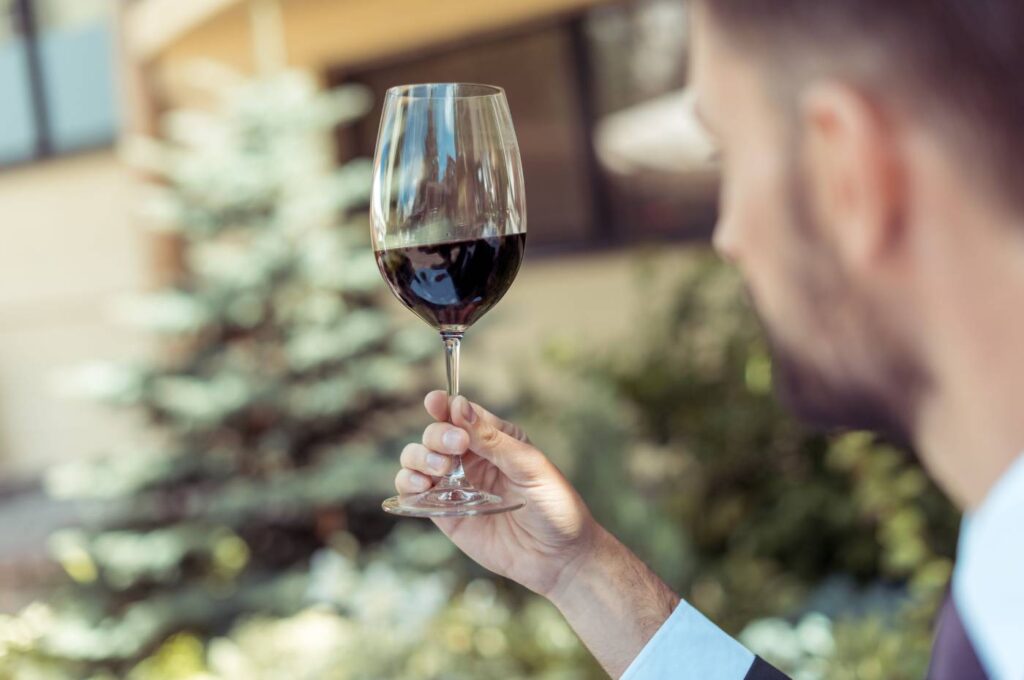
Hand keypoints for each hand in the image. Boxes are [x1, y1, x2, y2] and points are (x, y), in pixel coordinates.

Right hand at [395, 391, 598, 598]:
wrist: (559, 558)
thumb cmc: (555, 506)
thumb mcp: (529, 466)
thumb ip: (492, 439)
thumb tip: (459, 406)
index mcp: (495, 439)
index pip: (461, 414)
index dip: (444, 405)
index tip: (435, 403)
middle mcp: (471, 460)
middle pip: (435, 434)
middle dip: (437, 436)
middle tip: (456, 448)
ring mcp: (456, 486)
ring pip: (418, 459)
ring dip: (419, 458)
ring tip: (439, 470)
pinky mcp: (445, 514)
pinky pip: (414, 493)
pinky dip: (408, 484)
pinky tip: (421, 486)